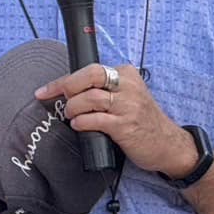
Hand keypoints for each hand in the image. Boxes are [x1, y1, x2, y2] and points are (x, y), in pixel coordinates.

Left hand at [36, 63, 197, 177]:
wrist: (167, 144)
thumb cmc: (143, 121)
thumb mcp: (129, 96)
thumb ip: (106, 89)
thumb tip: (70, 90)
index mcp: (127, 74)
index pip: (90, 69)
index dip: (64, 80)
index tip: (46, 90)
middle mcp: (129, 87)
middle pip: (90, 76)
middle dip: (66, 87)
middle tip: (56, 99)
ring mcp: (128, 106)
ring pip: (89, 98)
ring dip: (73, 109)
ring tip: (72, 116)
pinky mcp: (125, 126)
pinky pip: (95, 120)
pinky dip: (82, 122)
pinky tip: (80, 126)